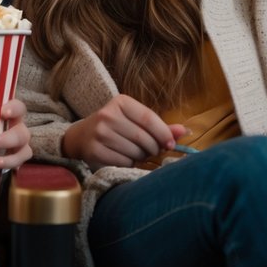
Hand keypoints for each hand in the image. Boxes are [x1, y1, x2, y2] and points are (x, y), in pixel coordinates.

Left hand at [0, 98, 31, 170]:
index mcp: (11, 116)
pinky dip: (9, 166)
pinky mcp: (17, 159)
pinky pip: (19, 164)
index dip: (13, 109)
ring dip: (10, 158)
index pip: (18, 108)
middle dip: (7, 139)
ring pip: (25, 150)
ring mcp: (20, 146)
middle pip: (21, 133)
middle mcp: (17, 129)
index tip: (1, 112)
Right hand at [61, 94, 184, 168]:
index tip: (170, 144)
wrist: (81, 137)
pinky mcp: (94, 150)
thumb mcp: (135, 120)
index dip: (163, 133)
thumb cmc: (116, 127)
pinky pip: (123, 162)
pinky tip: (124, 158)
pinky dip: (129, 164)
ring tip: (136, 153)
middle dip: (153, 148)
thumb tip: (185, 132)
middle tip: (152, 151)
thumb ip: (160, 126)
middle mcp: (107, 115)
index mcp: (120, 102)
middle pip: (143, 138)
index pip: (149, 118)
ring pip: (134, 152)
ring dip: (141, 157)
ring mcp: (99, 133)